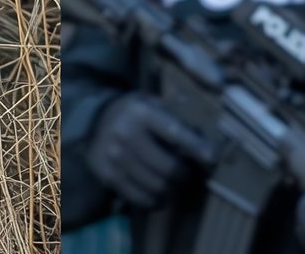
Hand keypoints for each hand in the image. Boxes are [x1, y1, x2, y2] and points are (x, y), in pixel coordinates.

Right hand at [85, 93, 214, 209]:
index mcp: (140, 113)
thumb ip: (174, 117)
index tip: (212, 158)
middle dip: (184, 174)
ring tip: (174, 184)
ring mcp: (115, 158)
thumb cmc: (132, 112)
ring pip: (157, 187)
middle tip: (188, 173)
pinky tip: (159, 195)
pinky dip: (155, 201)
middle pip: (168, 168)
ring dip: (171, 190)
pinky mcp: (108, 176)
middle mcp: (126, 135)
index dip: (195, 147)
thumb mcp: (151, 104)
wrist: (92, 120)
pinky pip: (140, 198)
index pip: (174, 133)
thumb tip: (203, 138)